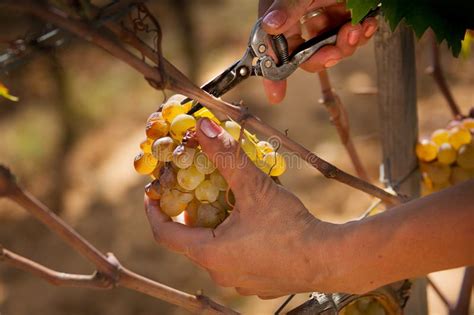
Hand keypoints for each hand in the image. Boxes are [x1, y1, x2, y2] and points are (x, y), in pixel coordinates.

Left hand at [144, 118, 334, 297]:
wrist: (330, 260)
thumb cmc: (290, 227)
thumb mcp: (254, 188)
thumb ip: (227, 156)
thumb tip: (203, 127)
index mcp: (209, 254)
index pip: (165, 234)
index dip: (154, 211)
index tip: (151, 194)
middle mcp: (220, 273)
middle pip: (191, 241)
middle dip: (190, 214)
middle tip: (195, 192)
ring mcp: (240, 282)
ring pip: (215, 251)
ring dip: (214, 228)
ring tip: (226, 204)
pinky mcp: (259, 283)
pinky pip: (236, 260)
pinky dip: (234, 241)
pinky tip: (253, 226)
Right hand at [258, 0, 377, 103]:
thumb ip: (288, 5)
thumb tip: (269, 24)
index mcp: (283, 10)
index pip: (272, 45)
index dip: (273, 71)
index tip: (276, 94)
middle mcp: (301, 16)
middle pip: (304, 54)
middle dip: (322, 57)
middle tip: (335, 53)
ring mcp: (325, 16)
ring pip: (330, 48)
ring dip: (346, 45)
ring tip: (356, 29)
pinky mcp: (346, 15)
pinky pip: (350, 36)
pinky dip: (360, 34)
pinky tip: (366, 24)